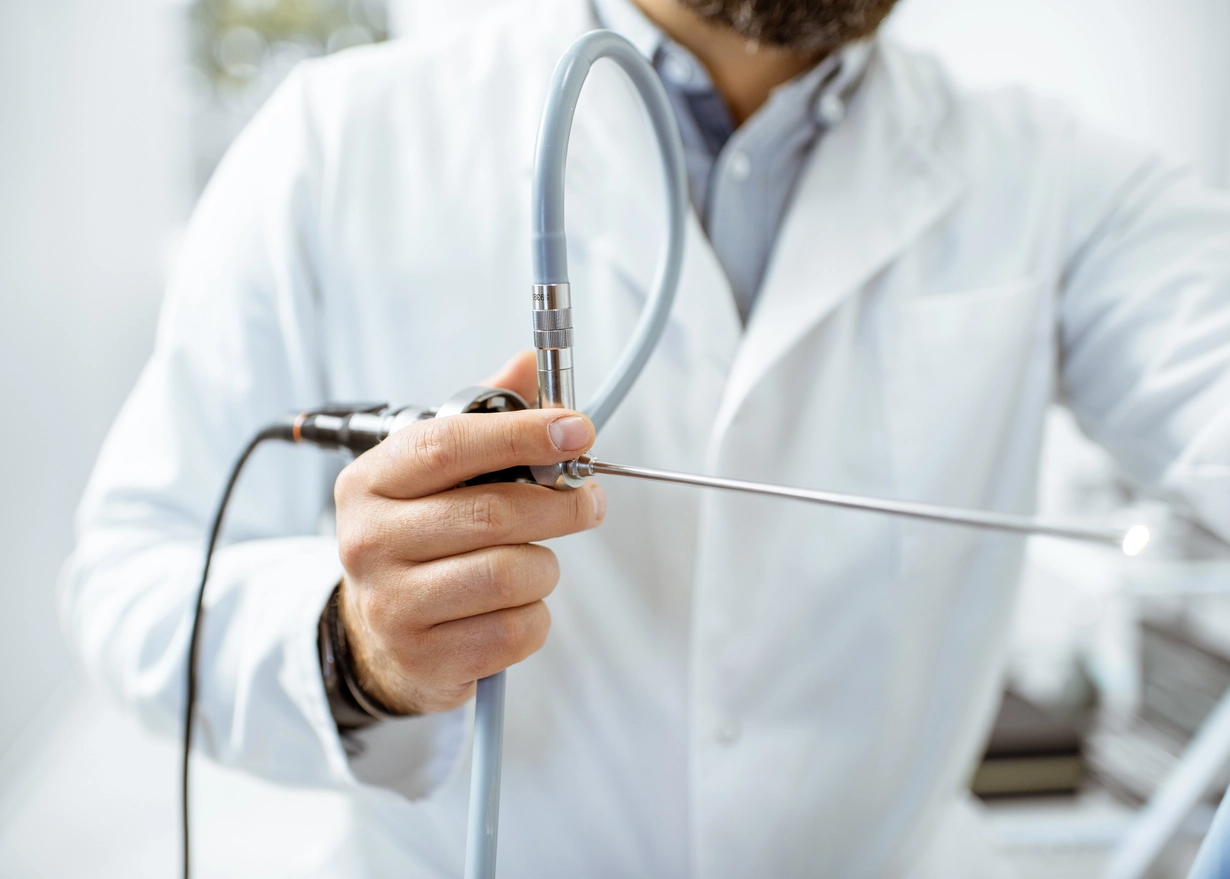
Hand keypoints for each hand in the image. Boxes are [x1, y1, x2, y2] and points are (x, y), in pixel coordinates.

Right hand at [333, 351, 605, 714]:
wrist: (379, 635)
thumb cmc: (422, 538)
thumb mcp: (436, 474)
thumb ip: (485, 418)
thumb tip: (529, 362)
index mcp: (370, 482)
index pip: (448, 446)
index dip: (521, 434)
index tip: (578, 430)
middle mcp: (369, 542)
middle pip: (493, 513)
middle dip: (560, 505)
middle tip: (588, 502)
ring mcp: (392, 605)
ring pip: (511, 574)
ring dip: (544, 565)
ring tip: (534, 561)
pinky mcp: (425, 659)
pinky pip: (516, 630)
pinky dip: (535, 615)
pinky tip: (515, 606)